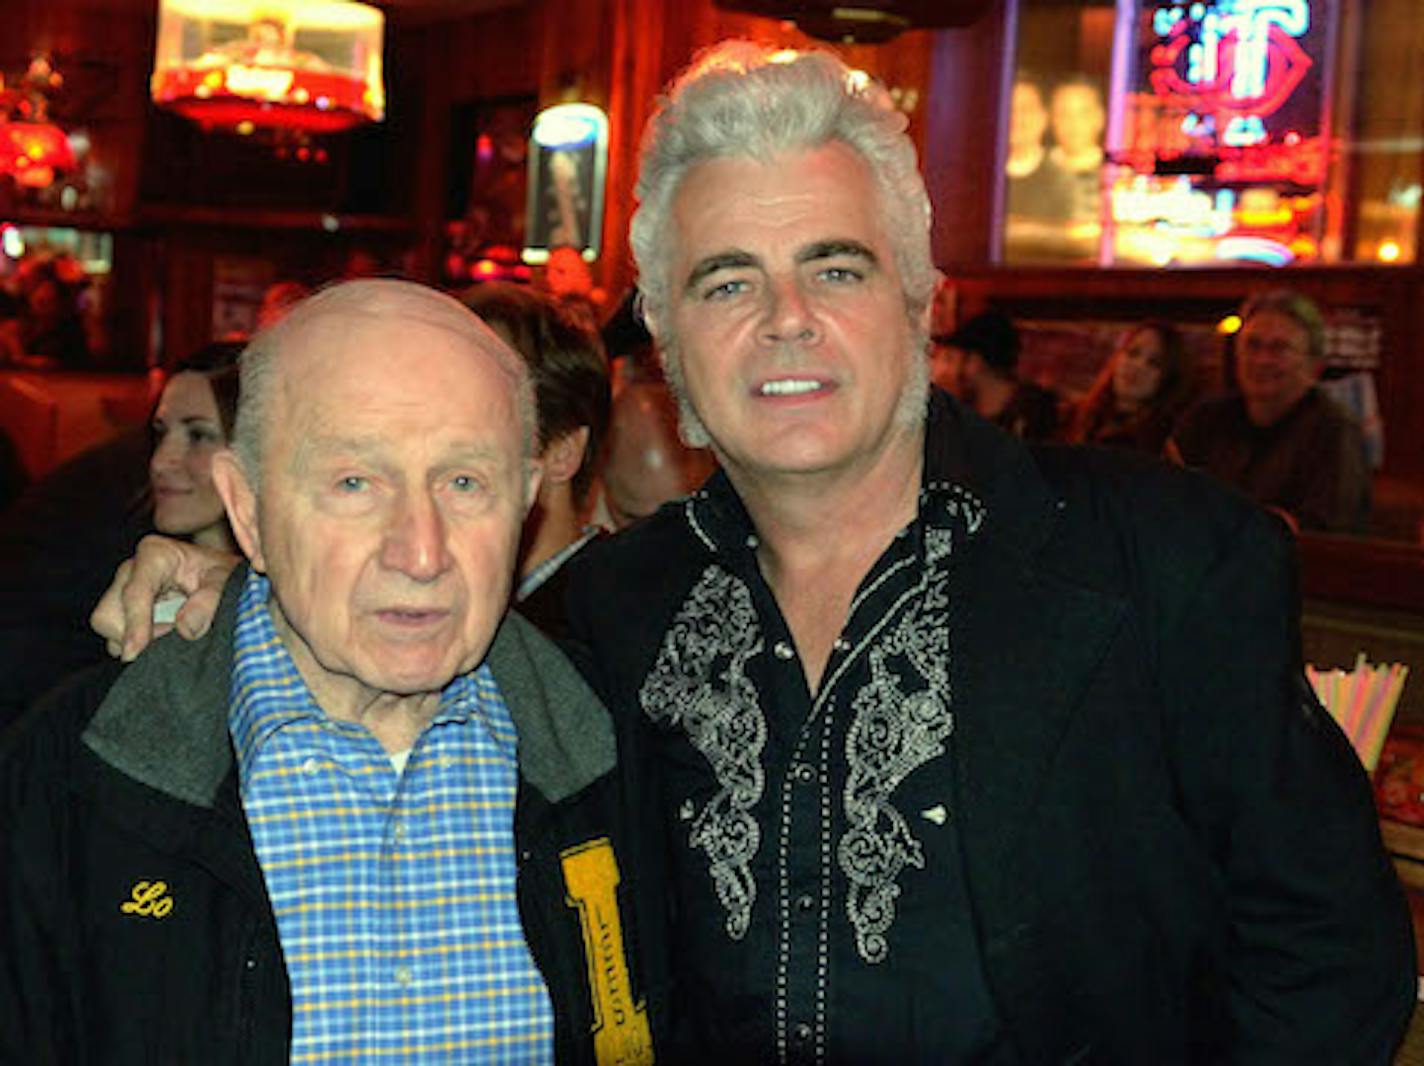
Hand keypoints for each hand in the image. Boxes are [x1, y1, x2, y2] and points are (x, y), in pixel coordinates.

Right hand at [90, 535, 239, 660]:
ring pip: (107, 627)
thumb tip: (186, 629)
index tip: (135, 651)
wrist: (219, 578)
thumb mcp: (226, 581)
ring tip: (171, 631)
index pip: (134, 594)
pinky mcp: (121, 609)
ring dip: (134, 639)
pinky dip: (134, 642)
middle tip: (173, 634)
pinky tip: (162, 634)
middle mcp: (131, 570)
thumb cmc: (221, 575)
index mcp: (155, 554)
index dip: (134, 625)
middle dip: (133, 633)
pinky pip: (114, 635)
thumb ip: (209, 602)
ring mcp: (121, 589)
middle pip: (107, 614)